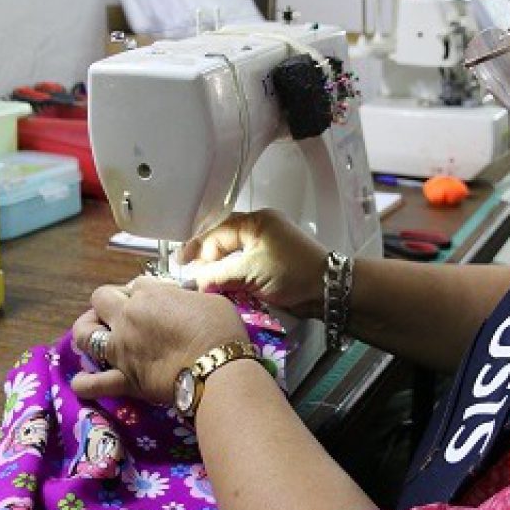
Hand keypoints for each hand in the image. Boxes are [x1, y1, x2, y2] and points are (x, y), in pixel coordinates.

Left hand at [70, 277, 251, 403]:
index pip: (137, 283)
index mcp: (150, 294)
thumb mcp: (210, 300)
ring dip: (87, 330)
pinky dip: (85, 383)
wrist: (218, 369)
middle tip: (124, 310)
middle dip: (110, 300)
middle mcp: (128, 318)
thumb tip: (185, 302)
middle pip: (101, 298)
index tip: (158, 299)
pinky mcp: (124, 378)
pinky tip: (83, 381)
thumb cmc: (220, 331)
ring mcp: (121, 349)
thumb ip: (188, 298)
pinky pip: (94, 384)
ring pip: (84, 334)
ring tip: (95, 334)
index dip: (146, 290)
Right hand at [181, 209, 327, 317]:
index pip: (217, 231)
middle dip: (207, 258)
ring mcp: (267, 244)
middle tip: (190, 275)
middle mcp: (261, 228)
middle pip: (223, 240)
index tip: (182, 265)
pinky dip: (232, 274)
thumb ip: (218, 274)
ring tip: (205, 282)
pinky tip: (223, 285)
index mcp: (256, 221)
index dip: (198, 249)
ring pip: (232, 253)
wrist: (327, 289)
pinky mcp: (272, 261)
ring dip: (219, 268)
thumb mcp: (250, 272)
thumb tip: (195, 280)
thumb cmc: (292, 273)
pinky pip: (244, 263)